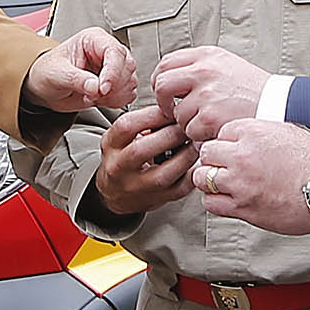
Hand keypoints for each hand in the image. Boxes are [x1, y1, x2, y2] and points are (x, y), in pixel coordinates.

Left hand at [29, 26, 136, 111]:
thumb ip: (77, 79)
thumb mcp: (57, 74)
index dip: (113, 72)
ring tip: (92, 96)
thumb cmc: (47, 72)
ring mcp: (113, 68)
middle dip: (113, 86)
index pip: (115, 51)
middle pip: (127, 66)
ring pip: (130, 81)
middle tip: (93, 94)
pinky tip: (99, 100)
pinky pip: (128, 93)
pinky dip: (116, 101)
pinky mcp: (115, 84)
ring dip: (114, 95)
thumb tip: (95, 86)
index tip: (103, 88)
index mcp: (93, 40)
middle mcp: (106, 52)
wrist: (45, 88)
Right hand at [93, 104, 195, 218]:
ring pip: (164, 174)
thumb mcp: (122, 136)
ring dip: (186, 155)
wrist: (115, 193)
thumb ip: (144, 122)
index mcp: (111, 145)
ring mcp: (137, 187)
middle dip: (171, 134)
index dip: (153, 115)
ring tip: (197, 142)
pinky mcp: (157, 200)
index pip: (127, 126)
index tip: (172, 108)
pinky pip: (179, 188)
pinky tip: (198, 161)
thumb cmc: (123, 157)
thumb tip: (175, 109)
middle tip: (189, 126)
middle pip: (142, 150)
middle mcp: (119, 167)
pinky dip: (192, 173)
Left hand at [154, 46, 268, 142]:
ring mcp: (206, 93)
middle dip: (163, 102)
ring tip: (207, 121)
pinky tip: (214, 129)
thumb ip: (198, 67)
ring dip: (187, 122)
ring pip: (177, 113)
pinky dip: (199, 134)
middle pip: (161, 84)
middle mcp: (204, 70)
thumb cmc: (253, 89)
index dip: (160, 80)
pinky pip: (190, 130)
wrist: (279, 104)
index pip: (166, 63)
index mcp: (206, 55)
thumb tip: (168, 76)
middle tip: (173, 110)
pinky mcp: (209, 116)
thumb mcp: (226, 65)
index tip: (166, 92)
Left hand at [192, 119, 309, 236]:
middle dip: (213, 160)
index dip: (226, 143)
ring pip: (202, 178)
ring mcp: (240, 183)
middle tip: (222, 166)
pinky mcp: (243, 208)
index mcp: (253, 132)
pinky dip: (215, 201)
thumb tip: (246, 136)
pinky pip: (211, 203)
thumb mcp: (288, 133)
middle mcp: (242, 155)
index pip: (220, 133)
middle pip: (206, 153)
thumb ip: (261, 133)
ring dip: (210, 180)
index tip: (232, 150)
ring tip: (222, 183)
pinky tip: (226, 199)